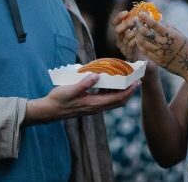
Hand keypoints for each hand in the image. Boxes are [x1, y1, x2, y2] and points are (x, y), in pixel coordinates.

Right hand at [24, 74, 138, 124]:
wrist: (50, 110)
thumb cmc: (59, 100)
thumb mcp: (70, 90)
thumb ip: (83, 83)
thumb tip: (96, 76)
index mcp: (94, 104)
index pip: (117, 99)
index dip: (129, 91)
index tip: (137, 82)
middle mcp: (96, 107)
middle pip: (118, 101)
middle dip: (129, 91)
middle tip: (135, 79)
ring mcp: (93, 107)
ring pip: (112, 100)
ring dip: (121, 91)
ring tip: (125, 79)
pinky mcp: (89, 104)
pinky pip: (105, 99)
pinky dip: (111, 91)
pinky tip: (109, 82)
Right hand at [113, 10, 140, 60]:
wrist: (145, 56)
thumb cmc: (142, 40)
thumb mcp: (139, 29)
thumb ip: (139, 21)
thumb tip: (144, 11)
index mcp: (120, 31)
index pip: (115, 22)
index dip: (119, 17)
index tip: (126, 12)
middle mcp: (119, 38)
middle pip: (117, 30)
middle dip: (126, 24)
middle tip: (135, 20)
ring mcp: (123, 46)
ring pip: (125, 37)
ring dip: (134, 32)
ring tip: (141, 28)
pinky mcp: (128, 53)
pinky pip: (131, 45)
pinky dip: (136, 40)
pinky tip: (142, 37)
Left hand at [133, 13, 187, 78]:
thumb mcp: (182, 36)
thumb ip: (171, 29)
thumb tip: (164, 22)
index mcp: (171, 36)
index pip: (155, 25)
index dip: (146, 19)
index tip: (141, 13)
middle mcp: (164, 44)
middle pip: (146, 33)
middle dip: (138, 26)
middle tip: (135, 21)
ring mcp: (160, 53)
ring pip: (143, 43)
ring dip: (137, 35)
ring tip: (135, 30)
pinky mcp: (157, 61)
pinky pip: (145, 51)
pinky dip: (140, 44)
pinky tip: (139, 40)